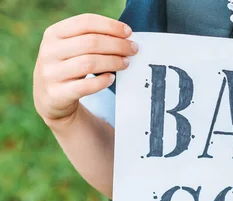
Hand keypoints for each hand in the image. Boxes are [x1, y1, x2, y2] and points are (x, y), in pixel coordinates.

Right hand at [33, 14, 137, 128]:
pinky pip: (85, 86)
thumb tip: (125, 36)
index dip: (110, 26)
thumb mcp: (72, 48)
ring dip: (113, 62)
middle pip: (91, 43)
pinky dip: (102, 81)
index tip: (129, 32)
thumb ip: (92, 38)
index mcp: (54, 33)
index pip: (85, 22)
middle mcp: (49, 51)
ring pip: (89, 63)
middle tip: (133, 49)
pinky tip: (111, 78)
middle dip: (117, 45)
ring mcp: (51, 73)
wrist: (51, 97)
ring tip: (126, 63)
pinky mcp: (58, 93)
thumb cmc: (69, 66)